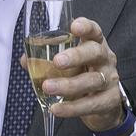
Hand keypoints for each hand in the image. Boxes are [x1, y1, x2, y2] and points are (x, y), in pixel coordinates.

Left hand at [39, 17, 124, 133]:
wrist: (104, 104)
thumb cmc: (83, 77)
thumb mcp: (68, 66)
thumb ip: (47, 62)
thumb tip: (26, 61)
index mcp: (95, 45)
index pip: (94, 31)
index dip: (86, 27)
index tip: (74, 26)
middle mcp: (105, 59)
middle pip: (95, 52)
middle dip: (76, 56)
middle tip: (57, 61)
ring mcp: (109, 79)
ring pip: (92, 80)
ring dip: (68, 85)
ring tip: (48, 87)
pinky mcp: (110, 100)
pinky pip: (91, 104)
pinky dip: (72, 107)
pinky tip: (57, 108)